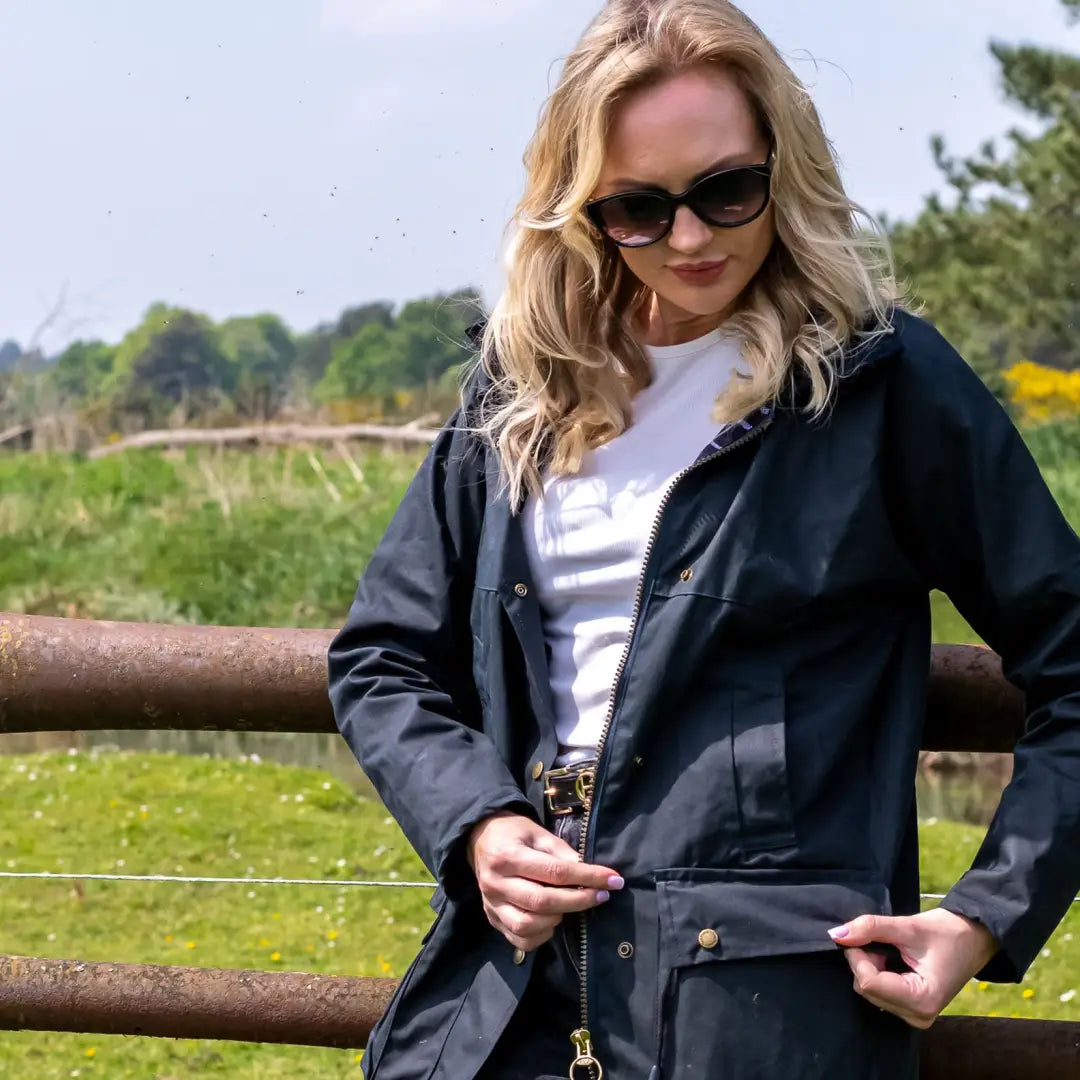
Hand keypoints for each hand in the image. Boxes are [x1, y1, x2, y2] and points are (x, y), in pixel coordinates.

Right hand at [466, 811, 623, 952]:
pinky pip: (520, 940)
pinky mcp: (492, 919)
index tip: (613, 880)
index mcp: (508, 856)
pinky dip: (541, 935)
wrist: (479, 838)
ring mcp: (491, 905)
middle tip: (601, 896)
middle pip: (542, 902)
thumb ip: (561, 852)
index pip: (554, 872)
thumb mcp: (537, 832)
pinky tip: (551, 920)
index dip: (588, 878)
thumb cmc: (513, 832)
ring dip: (557, 919)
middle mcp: (496, 883)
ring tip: (569, 905)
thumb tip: (588, 872)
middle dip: (579, 901)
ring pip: (528, 926)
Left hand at [829, 908, 998, 1028]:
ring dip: (870, 966)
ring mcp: (915, 1016)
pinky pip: (879, 993)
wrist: (974, 938)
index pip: (869, 983)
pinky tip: (891, 960)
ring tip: (891, 949)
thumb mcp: (908, 926)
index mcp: (922, 1000)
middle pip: (867, 989)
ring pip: (869, 991)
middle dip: (864, 961)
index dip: (857, 956)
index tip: (860, 933)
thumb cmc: (948, 932)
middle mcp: (917, 1016)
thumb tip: (837, 934)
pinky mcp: (912, 1010)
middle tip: (881, 940)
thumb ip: (871, 928)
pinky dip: (877, 973)